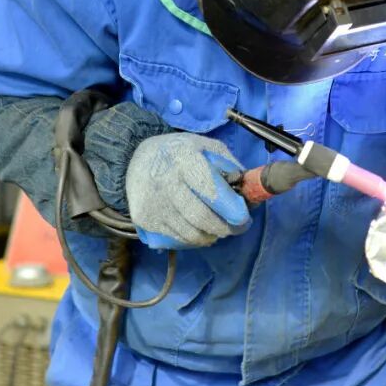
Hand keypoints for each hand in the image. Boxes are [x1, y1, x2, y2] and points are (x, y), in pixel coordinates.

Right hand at [126, 132, 251, 248]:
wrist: (138, 159)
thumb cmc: (179, 153)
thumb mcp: (206, 146)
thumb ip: (229, 165)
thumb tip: (247, 189)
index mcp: (185, 159)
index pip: (212, 191)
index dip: (232, 209)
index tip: (244, 218)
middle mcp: (166, 182)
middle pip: (203, 218)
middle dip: (225, 228)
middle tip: (236, 227)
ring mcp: (153, 203)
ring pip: (191, 234)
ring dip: (211, 235)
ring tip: (217, 228)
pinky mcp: (144, 220)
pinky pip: (177, 239)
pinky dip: (193, 239)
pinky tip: (198, 229)